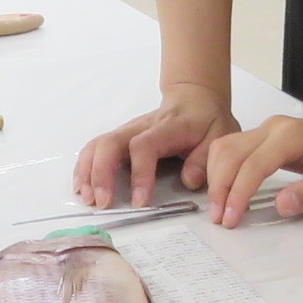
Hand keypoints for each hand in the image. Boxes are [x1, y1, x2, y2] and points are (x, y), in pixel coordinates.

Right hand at [75, 84, 238, 208]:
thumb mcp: (219, 137)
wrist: (195, 99)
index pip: (144, 146)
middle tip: (101, 203)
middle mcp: (140, 127)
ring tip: (87, 199)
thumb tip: (189, 180)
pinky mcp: (119, 137)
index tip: (139, 202)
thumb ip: (205, 159)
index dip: (139, 174)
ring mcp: (126, 130)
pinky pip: (94, 148)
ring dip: (87, 172)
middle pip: (110, 143)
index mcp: (167, 128)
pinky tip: (82, 188)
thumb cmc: (206, 122)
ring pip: (97, 145)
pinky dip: (84, 168)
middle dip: (101, 174)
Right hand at [200, 115, 302, 224]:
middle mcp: (273, 126)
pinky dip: (223, 168)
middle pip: (232, 153)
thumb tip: (281, 207)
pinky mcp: (265, 136)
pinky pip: (234, 148)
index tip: (232, 219)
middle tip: (219, 219)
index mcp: (291, 135)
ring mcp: (268, 128)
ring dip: (217, 177)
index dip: (239, 193)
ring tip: (219, 208)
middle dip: (221, 187)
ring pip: (227, 147)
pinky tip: (225, 190)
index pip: (253, 164)